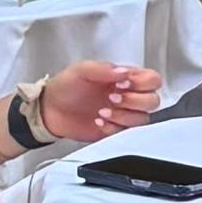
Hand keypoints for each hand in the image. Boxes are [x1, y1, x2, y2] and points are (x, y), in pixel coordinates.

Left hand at [36, 62, 160, 148]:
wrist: (49, 110)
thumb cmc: (65, 87)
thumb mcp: (82, 70)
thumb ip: (104, 69)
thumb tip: (124, 72)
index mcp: (125, 77)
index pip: (152, 79)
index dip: (143, 84)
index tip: (122, 84)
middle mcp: (128, 95)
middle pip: (153, 101)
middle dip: (134, 101)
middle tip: (112, 98)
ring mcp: (123, 114)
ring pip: (142, 119)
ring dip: (123, 116)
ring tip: (102, 112)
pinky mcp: (115, 130)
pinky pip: (127, 133)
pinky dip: (113, 128)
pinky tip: (98, 122)